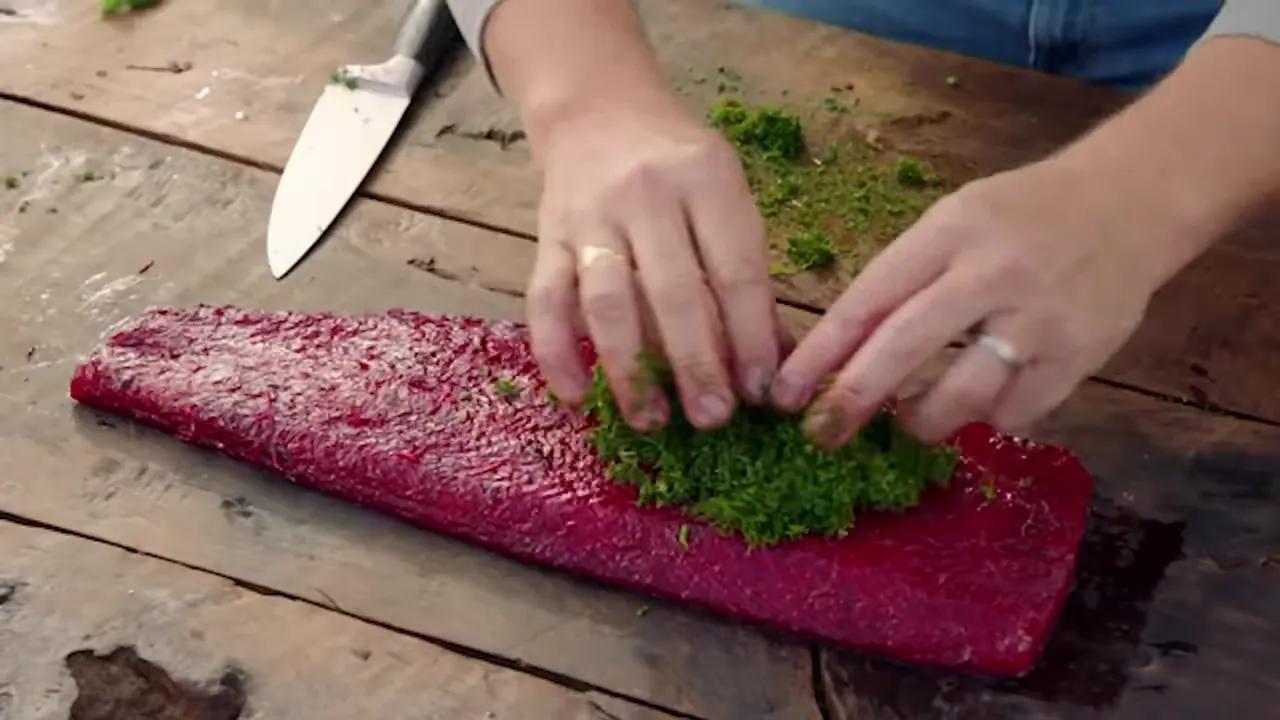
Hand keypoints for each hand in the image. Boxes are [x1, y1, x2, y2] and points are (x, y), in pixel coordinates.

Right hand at [526, 94, 785, 429]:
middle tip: (714, 419)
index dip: (751, 335)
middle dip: (696, 363)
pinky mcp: (547, 238)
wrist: (599, 111)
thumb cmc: (679, 166)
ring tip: (652, 419)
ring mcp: (590, 217)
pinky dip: (556, 353)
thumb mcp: (725, 196)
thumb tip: (778, 364)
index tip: (762, 391)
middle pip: (673, 291)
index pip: (734, 269)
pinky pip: (545, 301)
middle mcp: (646, 195)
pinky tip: (576, 397)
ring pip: (608, 301)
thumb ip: (746, 273)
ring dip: (629, 368)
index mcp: (706, 179)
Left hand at [770, 158, 1170, 446]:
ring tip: (907, 421)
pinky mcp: (1081, 355)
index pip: (870, 297)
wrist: (1131, 201)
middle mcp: (993, 272)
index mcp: (950, 231)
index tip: (785, 394)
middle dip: (853, 398)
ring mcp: (1041, 317)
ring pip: (963, 395)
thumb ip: (905, 280)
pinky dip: (987, 418)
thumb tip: (841, 356)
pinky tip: (979, 406)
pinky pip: (1015, 411)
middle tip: (821, 434)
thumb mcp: (955, 221)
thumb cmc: (1020, 216)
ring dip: (921, 420)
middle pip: (906, 347)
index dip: (821, 352)